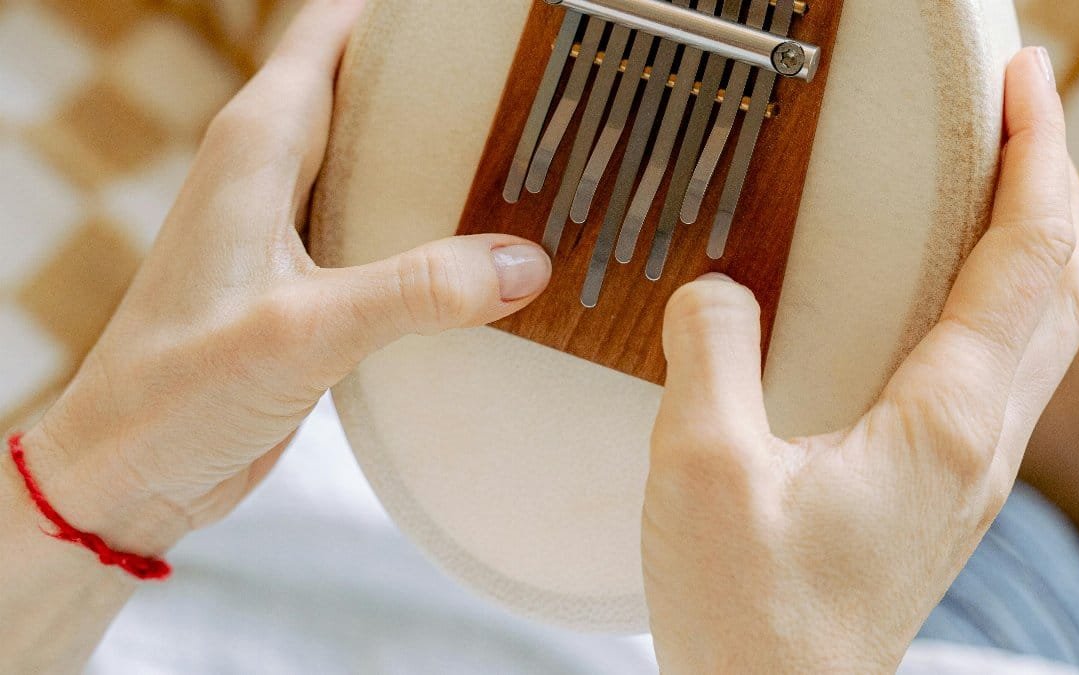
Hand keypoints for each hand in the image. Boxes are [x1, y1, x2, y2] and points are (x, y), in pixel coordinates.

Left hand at [17, 0, 550, 554]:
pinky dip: (432, 228)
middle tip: (536, 101)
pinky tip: (484, 254)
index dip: (408, 21)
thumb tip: (526, 262)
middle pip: (369, 88)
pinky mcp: (307, 279)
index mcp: (257, 145)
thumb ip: (415, 289)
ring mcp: (288, 224)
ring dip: (444, 161)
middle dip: (446, 86)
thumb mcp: (303, 332)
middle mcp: (270, 169)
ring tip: (530, 170)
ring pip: (379, 159)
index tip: (487, 29)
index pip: (334, 32)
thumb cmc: (176, 392)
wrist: (130, 471)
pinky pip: (381, 226)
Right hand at [641, 47, 1078, 672]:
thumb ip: (711, 356)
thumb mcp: (703, 470)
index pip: (1024, 259)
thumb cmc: (754, 615)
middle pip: (1059, 286)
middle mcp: (980, 441)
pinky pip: (1004, 369)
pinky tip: (956, 293)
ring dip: (1038, 239)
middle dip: (1053, 181)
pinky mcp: (942, 490)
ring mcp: (970, 471)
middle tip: (1021, 109)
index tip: (1022, 82)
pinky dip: (1004, 299)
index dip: (1034, 158)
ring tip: (1001, 179)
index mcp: (943, 421)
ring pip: (1043, 331)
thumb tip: (716, 290)